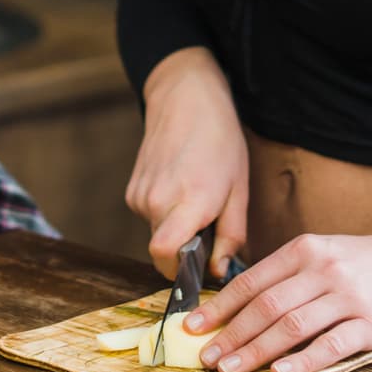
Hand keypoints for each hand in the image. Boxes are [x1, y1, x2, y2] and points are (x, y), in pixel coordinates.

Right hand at [124, 48, 249, 278]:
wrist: (186, 99)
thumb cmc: (220, 142)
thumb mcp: (239, 190)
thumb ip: (231, 236)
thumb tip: (218, 271)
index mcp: (189, 201)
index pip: (164, 255)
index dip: (179, 272)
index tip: (199, 268)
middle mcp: (157, 200)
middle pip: (162, 252)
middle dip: (184, 252)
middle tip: (207, 229)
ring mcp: (140, 195)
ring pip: (156, 234)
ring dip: (176, 230)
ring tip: (196, 200)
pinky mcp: (132, 190)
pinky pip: (149, 217)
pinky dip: (165, 214)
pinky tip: (180, 188)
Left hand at [184, 212, 371, 371]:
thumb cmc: (356, 262)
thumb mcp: (317, 252)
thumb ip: (282, 275)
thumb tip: (233, 307)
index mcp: (303, 250)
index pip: (252, 281)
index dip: (220, 307)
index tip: (194, 326)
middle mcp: (322, 270)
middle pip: (267, 306)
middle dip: (232, 334)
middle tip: (207, 356)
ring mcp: (347, 297)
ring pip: (293, 326)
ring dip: (257, 350)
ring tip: (231, 368)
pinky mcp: (370, 324)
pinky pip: (331, 345)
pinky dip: (302, 360)